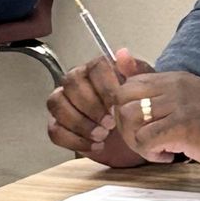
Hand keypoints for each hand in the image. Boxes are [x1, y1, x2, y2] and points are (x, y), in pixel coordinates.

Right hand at [47, 53, 153, 168]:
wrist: (132, 140)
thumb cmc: (136, 112)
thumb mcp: (144, 92)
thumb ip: (136, 72)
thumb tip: (122, 54)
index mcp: (97, 69)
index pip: (94, 67)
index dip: (105, 86)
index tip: (117, 104)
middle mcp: (76, 82)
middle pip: (71, 84)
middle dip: (91, 106)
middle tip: (110, 123)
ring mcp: (63, 103)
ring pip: (57, 104)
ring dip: (80, 123)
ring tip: (102, 136)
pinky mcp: (58, 125)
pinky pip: (55, 130)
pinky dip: (74, 140)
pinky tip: (95, 146)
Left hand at [115, 72, 199, 174]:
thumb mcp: (193, 100)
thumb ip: (165, 95)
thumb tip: (134, 73)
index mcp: (175, 79)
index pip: (128, 83)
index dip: (125, 110)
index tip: (141, 127)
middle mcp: (174, 87)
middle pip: (121, 99)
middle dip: (125, 126)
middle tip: (145, 142)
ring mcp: (179, 105)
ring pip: (130, 119)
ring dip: (137, 141)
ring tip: (159, 151)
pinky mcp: (184, 127)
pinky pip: (146, 139)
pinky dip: (150, 153)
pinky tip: (169, 157)